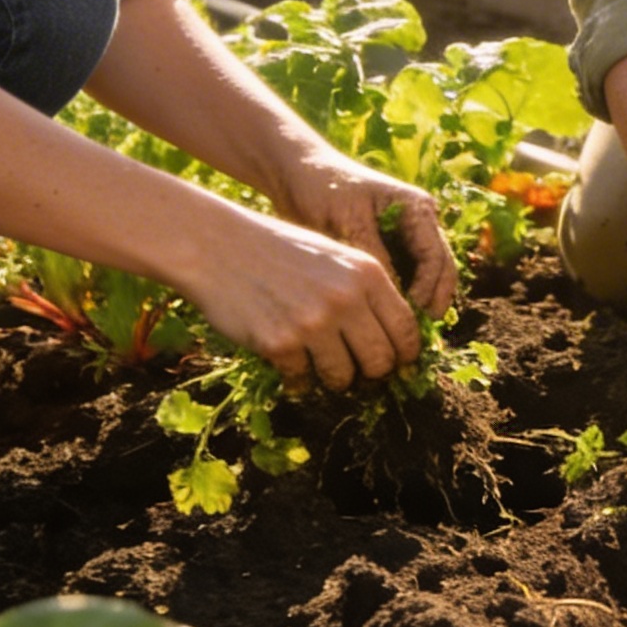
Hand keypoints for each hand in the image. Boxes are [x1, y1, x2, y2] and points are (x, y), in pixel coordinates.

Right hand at [181, 213, 425, 392]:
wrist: (220, 247)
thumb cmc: (281, 251)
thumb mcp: (336, 257)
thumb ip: (365, 291)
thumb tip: (393, 339)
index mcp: (367, 273)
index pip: (406, 328)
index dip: (405, 353)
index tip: (399, 363)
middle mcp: (346, 298)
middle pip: (381, 360)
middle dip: (373, 373)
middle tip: (360, 373)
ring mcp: (313, 323)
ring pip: (343, 377)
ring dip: (335, 379)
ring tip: (322, 366)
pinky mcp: (280, 344)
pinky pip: (302, 379)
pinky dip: (297, 377)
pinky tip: (289, 360)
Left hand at [266, 147, 457, 318]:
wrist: (297, 172)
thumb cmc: (322, 189)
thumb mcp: (347, 221)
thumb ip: (374, 257)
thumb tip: (395, 302)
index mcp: (416, 208)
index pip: (436, 257)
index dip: (428, 290)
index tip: (409, 317)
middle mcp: (419, 222)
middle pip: (440, 270)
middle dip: (431, 303)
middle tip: (412, 336)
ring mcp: (407, 235)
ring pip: (426, 277)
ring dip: (417, 304)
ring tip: (398, 334)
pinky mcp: (390, 246)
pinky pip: (405, 277)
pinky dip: (399, 299)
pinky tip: (381, 320)